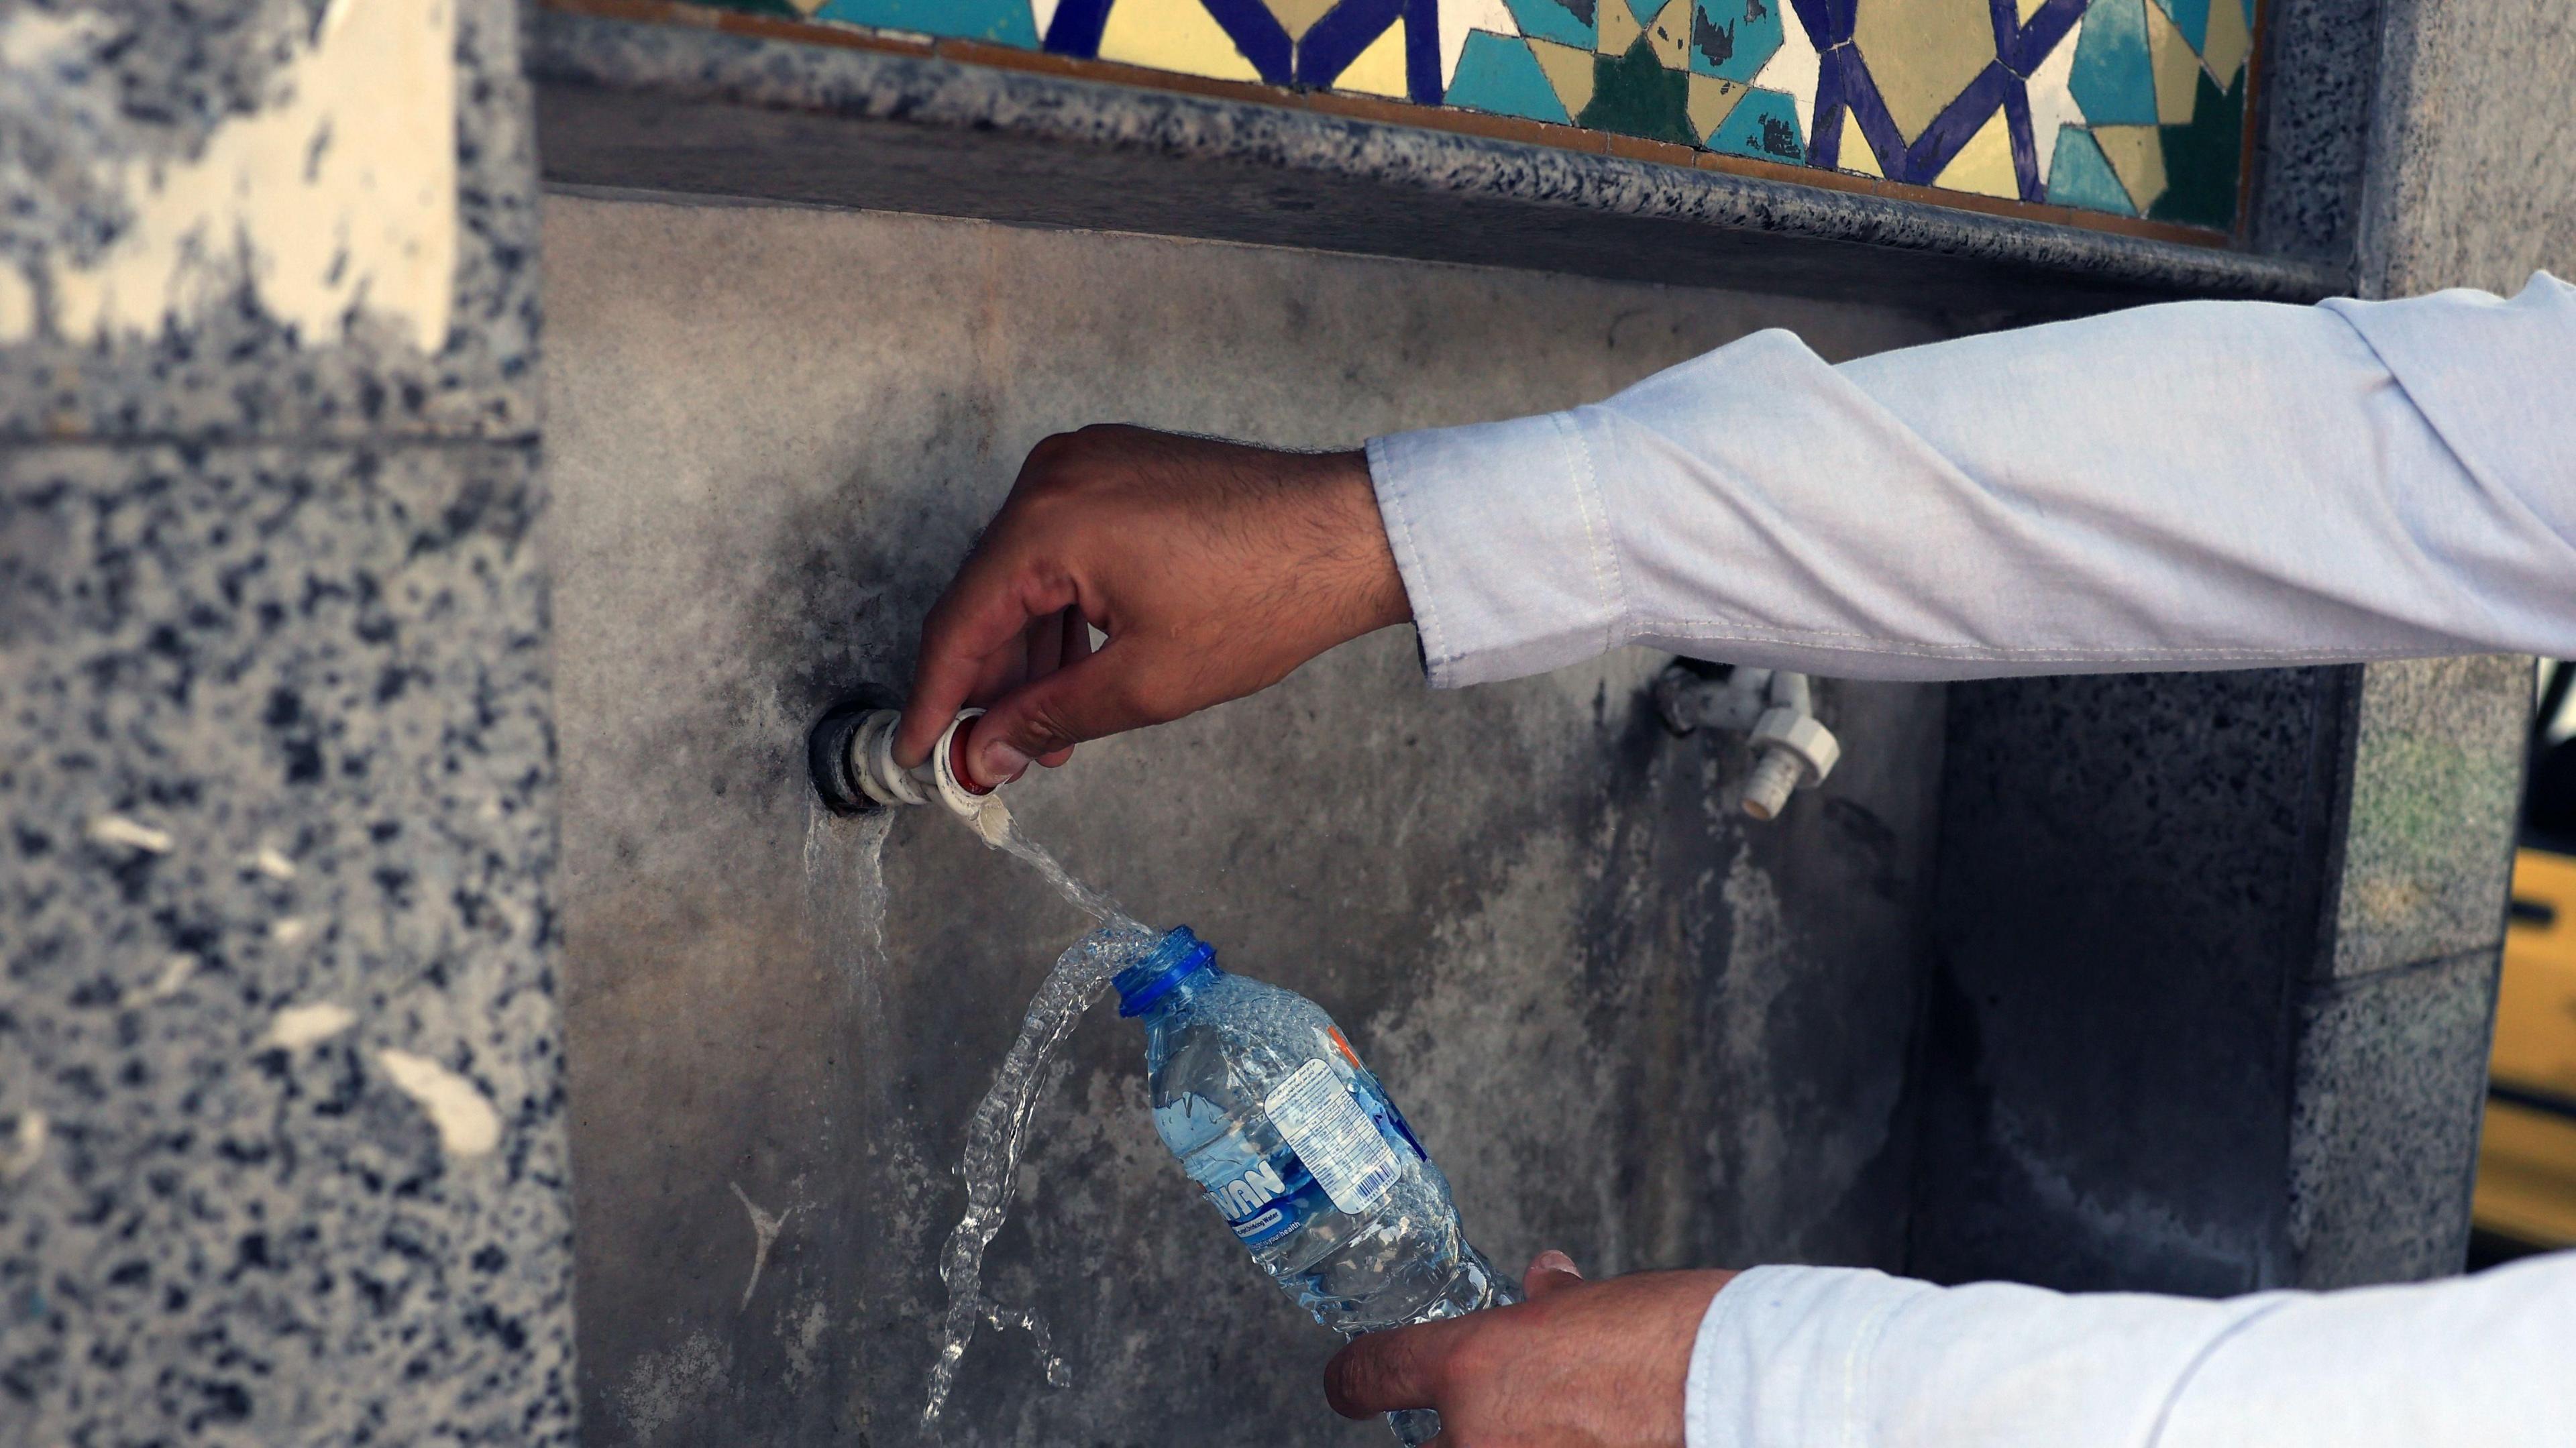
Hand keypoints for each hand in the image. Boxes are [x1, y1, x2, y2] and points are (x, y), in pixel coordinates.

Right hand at [896, 425, 1408, 784]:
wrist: (1352, 533)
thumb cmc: (1263, 597)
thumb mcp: (1145, 682)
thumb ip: (1048, 717)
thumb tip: (984, 754)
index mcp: (1048, 520)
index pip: (960, 620)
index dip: (935, 698)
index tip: (918, 754)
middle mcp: (1054, 474)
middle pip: (988, 594)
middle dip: (991, 683)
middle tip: (995, 758)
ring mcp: (1088, 462)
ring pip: (1026, 573)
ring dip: (1031, 652)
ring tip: (1051, 732)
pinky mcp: (1121, 466)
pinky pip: (1064, 545)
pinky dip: (1063, 607)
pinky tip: (1077, 670)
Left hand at [1324, 1252, 1735, 1446]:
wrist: (1736, 1394)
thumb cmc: (1675, 1340)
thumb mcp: (1595, 1305)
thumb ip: (1551, 1307)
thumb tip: (1542, 1286)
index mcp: (1473, 1365)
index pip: (1372, 1373)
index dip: (1352, 1379)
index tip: (1348, 1385)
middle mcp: (1477, 1436)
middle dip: (1448, 1434)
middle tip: (1490, 1412)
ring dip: (1494, 1444)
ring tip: (1545, 1424)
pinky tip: (1577, 1436)